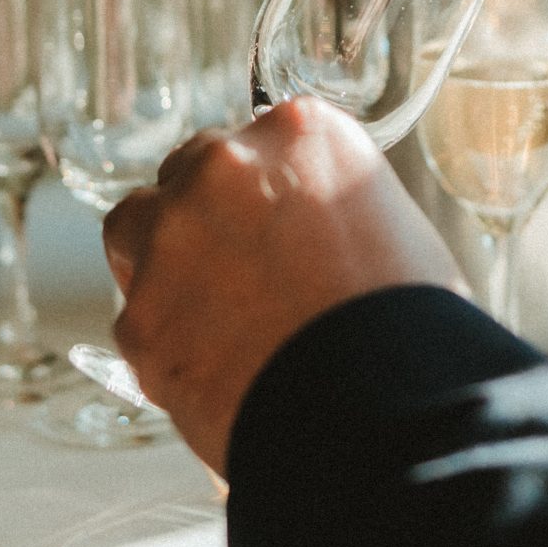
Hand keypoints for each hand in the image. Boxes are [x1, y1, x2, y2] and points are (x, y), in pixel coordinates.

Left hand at [103, 96, 463, 473]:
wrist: (379, 411)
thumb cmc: (411, 328)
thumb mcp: (396, 232)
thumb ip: (334, 209)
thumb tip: (313, 236)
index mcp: (300, 135)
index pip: (260, 141)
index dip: (267, 190)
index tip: (277, 227)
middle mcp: (225, 166)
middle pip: (191, 170)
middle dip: (208, 212)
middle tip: (240, 271)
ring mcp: (171, 238)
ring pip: (136, 225)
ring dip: (158, 256)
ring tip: (206, 314)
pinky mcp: (139, 317)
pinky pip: (138, 317)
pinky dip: (165, 340)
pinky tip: (212, 371)